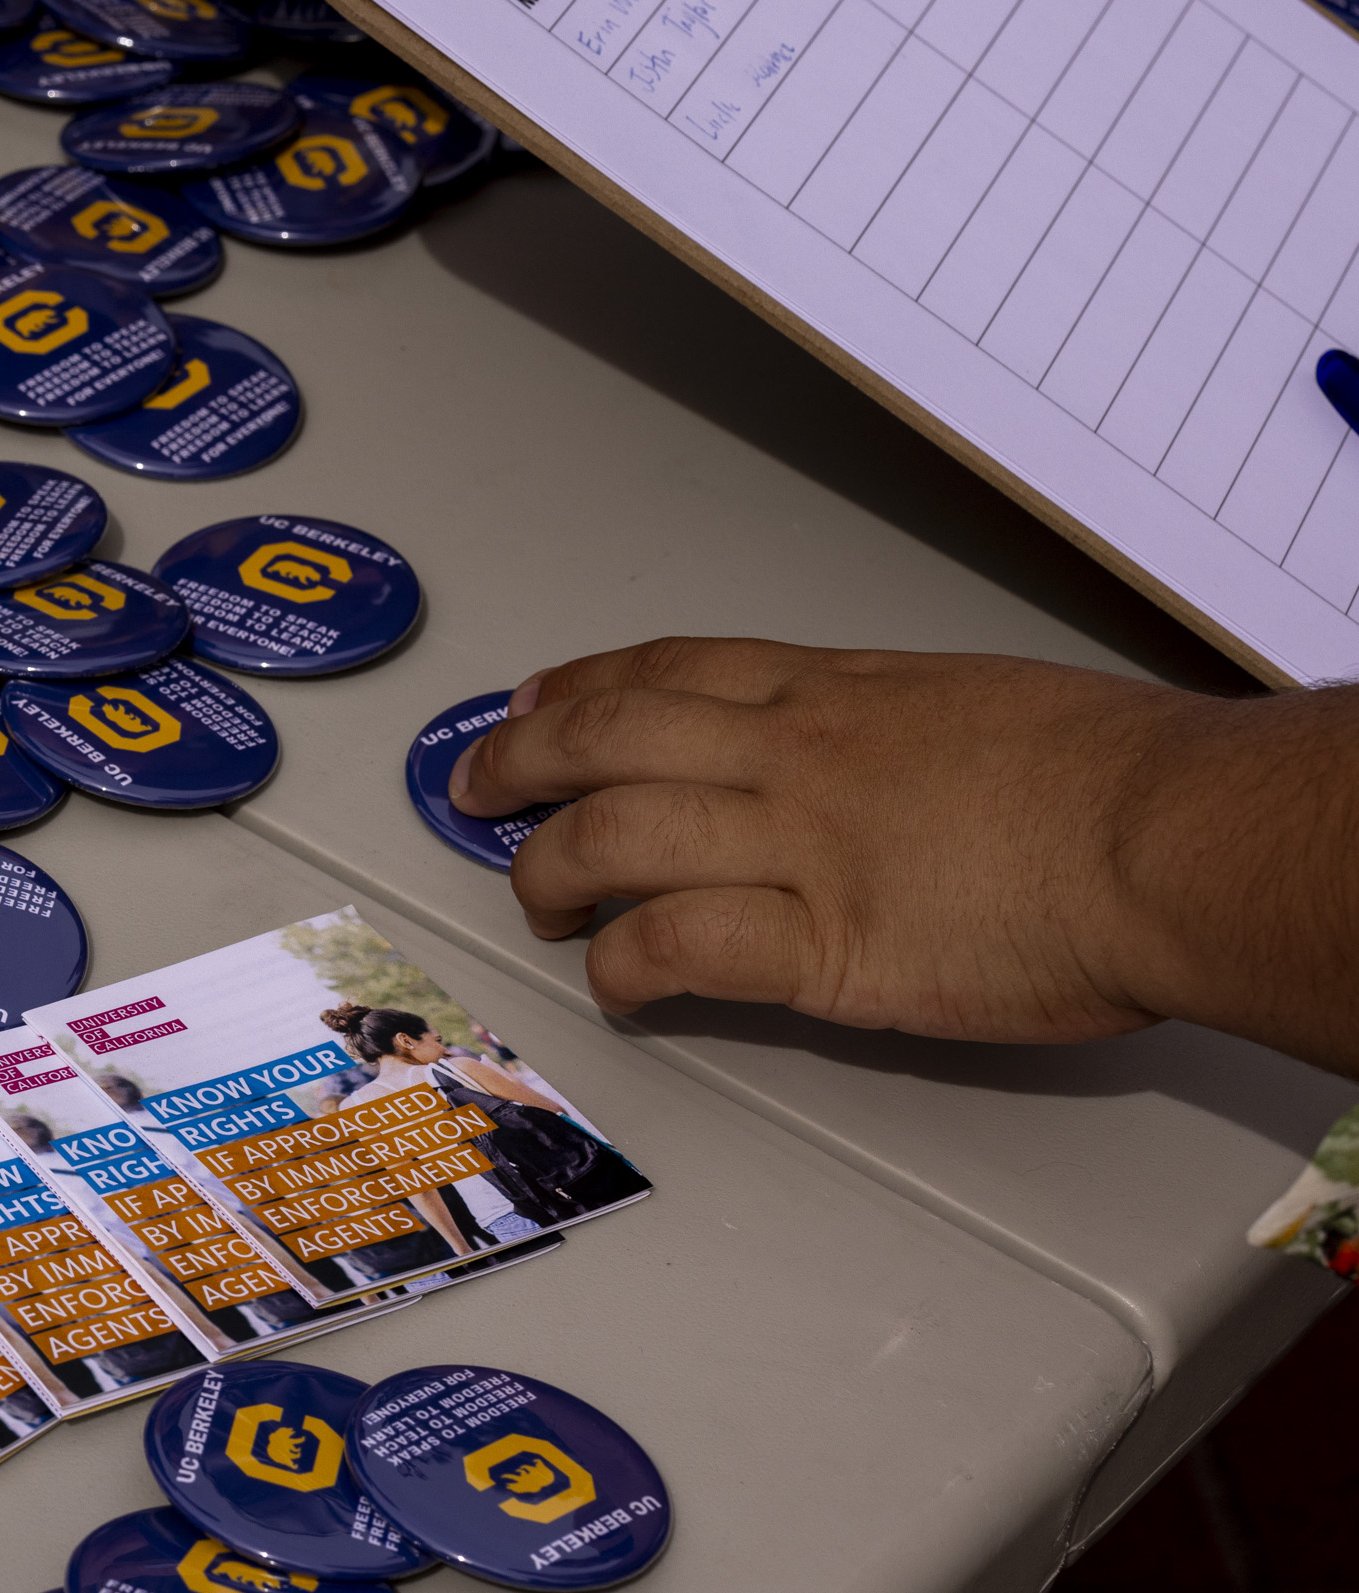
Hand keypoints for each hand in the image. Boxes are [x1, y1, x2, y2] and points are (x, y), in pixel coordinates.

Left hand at [446, 637, 1358, 1076]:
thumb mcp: (980, 702)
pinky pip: (678, 944)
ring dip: (550, 870)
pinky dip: (624, 964)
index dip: (581, 687)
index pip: (671, 670)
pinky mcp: (820, 944)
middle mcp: (794, 753)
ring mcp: (797, 845)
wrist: (1174, 837)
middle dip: (520, 762)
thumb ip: (899, 727)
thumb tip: (875, 756)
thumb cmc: (1117, 776)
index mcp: (837, 689)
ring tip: (534, 900)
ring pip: (614, 835)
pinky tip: (614, 981)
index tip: (534, 701)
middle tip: (476, 790)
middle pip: (609, 738)